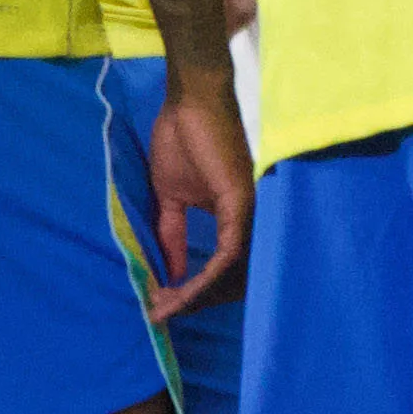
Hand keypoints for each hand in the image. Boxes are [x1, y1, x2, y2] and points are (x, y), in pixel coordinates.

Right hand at [145, 61, 253, 317]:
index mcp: (235, 219)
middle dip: (195, 302)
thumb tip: (169, 272)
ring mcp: (250, 214)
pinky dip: (204, 278)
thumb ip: (172, 234)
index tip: (162, 305)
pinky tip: (180, 290)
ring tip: (165, 305)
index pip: (224, 269)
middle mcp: (250, 221)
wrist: (188, 102)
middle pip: (233, 280)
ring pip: (232, 274)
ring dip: (196, 296)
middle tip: (161, 312)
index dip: (195, 292)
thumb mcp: (171, 197)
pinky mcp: (242, 205)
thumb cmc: (183, 138)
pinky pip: (229, 255)